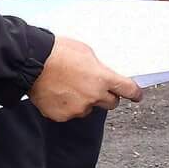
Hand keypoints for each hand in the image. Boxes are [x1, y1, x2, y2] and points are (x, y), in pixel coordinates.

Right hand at [27, 35, 141, 121]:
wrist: (31, 61)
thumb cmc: (57, 52)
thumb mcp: (86, 52)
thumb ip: (99, 68)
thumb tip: (103, 75)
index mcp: (102, 78)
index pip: (128, 89)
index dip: (135, 93)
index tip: (137, 95)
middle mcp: (93, 96)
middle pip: (111, 103)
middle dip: (107, 96)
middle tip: (95, 87)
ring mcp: (77, 108)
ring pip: (88, 108)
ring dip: (83, 100)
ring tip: (67, 85)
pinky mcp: (61, 116)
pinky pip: (69, 113)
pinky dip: (66, 106)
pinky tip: (57, 92)